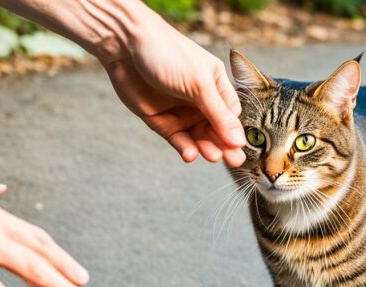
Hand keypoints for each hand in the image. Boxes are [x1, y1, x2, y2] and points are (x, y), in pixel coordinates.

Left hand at [102, 15, 246, 166]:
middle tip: (233, 161)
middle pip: (217, 130)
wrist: (125, 47)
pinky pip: (178, 139)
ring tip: (211, 156)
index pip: (231, 115)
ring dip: (206, 148)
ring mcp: (181, 110)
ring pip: (199, 137)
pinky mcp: (161, 119)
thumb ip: (218, 114)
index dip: (234, 132)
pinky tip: (190, 154)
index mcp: (215, 84)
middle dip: (224, 145)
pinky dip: (185, 148)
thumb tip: (239, 139)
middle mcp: (200, 99)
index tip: (239, 147)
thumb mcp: (199, 84)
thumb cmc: (167, 53)